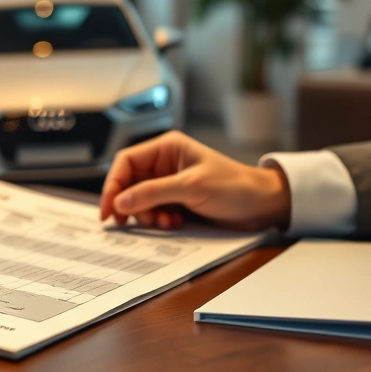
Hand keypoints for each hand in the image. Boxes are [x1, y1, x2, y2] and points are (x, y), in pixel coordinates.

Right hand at [99, 131, 291, 230]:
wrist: (263, 206)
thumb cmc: (235, 187)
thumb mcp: (191, 188)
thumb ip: (153, 193)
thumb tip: (120, 202)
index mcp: (166, 148)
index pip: (126, 162)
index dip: (113, 185)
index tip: (108, 209)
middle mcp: (164, 163)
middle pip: (129, 183)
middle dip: (130, 204)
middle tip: (130, 223)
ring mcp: (169, 182)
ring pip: (139, 200)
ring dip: (147, 215)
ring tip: (166, 222)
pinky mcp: (176, 200)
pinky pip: (153, 210)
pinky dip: (158, 220)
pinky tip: (175, 223)